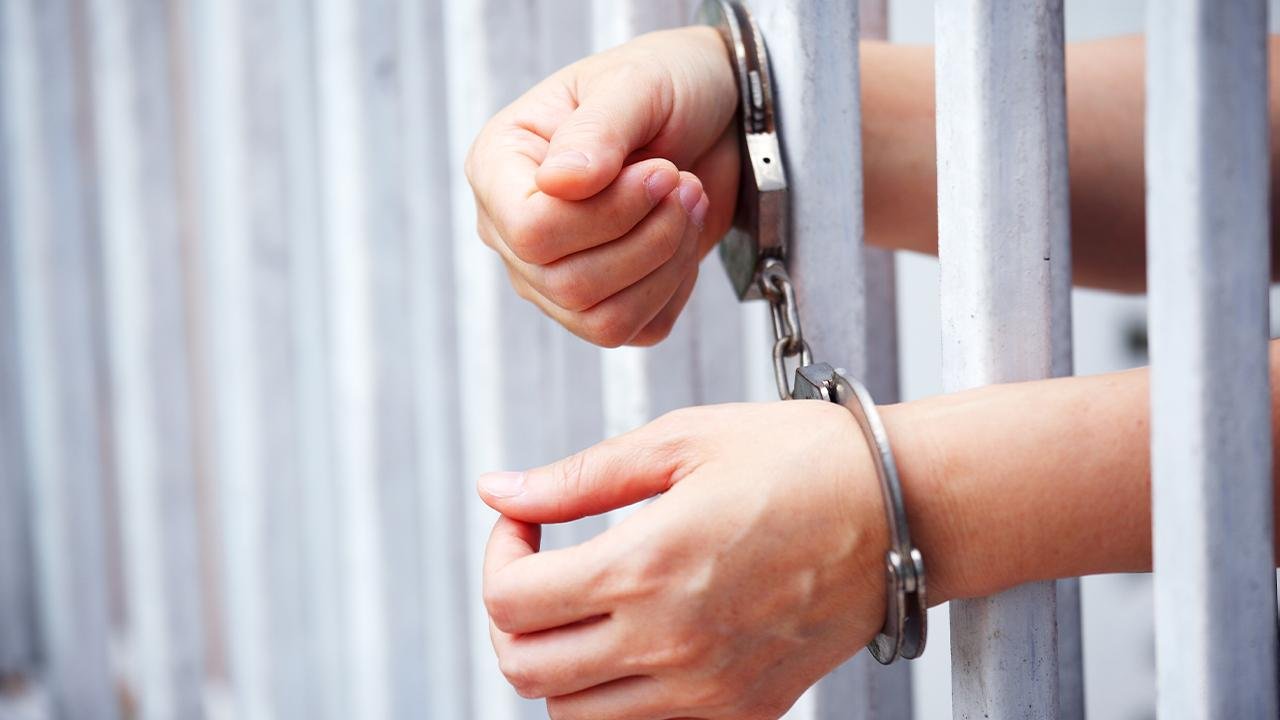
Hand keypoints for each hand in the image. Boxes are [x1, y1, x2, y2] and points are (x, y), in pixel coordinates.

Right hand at [464, 27, 739, 346]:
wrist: (719, 115)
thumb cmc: (667, 87)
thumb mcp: (636, 86)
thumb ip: (596, 132)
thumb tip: (558, 183)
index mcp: (500, 166)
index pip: (529, 230)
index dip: (604, 214)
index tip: (659, 170)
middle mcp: (513, 229)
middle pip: (566, 283)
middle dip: (647, 237)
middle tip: (683, 183)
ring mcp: (551, 276)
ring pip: (599, 320)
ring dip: (665, 264)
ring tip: (689, 203)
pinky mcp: (602, 304)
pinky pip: (635, 330)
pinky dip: (675, 289)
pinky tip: (684, 237)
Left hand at [478, 401, 908, 718]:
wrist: (906, 511)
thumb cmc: (800, 460)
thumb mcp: (682, 441)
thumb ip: (578, 477)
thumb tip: (498, 491)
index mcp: (647, 567)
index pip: (511, 602)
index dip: (499, 554)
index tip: (526, 523)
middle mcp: (670, 643)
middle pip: (525, 670)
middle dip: (511, 614)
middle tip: (541, 566)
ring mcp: (708, 691)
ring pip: (572, 715)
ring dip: (556, 661)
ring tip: (587, 603)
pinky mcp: (745, 712)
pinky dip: (615, 697)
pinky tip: (638, 638)